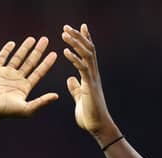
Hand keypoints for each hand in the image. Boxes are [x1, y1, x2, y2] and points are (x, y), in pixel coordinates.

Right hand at [0, 37, 57, 118]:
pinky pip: (2, 58)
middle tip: (45, 39)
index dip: (46, 63)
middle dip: (38, 51)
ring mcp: (5, 74)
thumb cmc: (5, 111)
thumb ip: (41, 102)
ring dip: (24, 48)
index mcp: (24, 87)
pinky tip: (12, 43)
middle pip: (30, 62)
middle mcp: (16, 79)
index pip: (38, 72)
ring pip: (17, 58)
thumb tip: (56, 96)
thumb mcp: (26, 109)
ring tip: (32, 39)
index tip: (54, 54)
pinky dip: (6, 50)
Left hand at [62, 24, 116, 138]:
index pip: (88, 54)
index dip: (83, 40)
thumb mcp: (79, 98)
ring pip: (86, 55)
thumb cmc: (89, 115)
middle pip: (87, 50)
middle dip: (77, 37)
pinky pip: (82, 68)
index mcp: (90, 76)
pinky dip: (74, 59)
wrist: (97, 127)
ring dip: (75, 43)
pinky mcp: (90, 86)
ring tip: (64, 33)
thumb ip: (76, 88)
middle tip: (66, 27)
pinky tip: (65, 51)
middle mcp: (93, 74)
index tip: (78, 28)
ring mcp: (93, 79)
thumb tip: (70, 79)